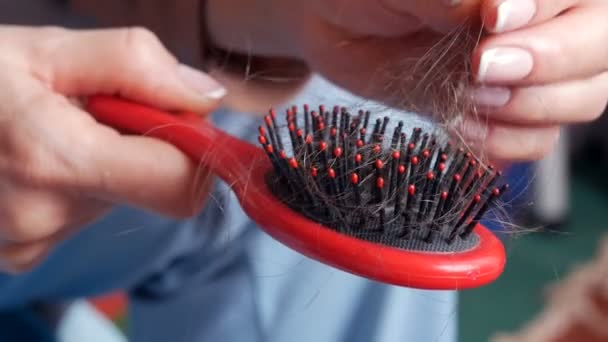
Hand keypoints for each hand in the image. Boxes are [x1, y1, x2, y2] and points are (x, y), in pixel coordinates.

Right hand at [0, 25, 225, 272]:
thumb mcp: (49, 50)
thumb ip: (136, 66)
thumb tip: (207, 98)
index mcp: (55, 162)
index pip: (178, 186)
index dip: (196, 152)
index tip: (182, 120)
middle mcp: (43, 217)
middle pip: (154, 192)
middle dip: (146, 149)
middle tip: (98, 112)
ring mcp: (29, 241)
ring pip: (119, 201)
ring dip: (107, 163)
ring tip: (56, 133)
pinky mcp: (22, 252)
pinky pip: (84, 217)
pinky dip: (79, 185)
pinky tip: (41, 160)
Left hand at [465, 0, 607, 160]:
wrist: (348, 37)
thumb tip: (483, 4)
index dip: (544, 8)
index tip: (494, 19)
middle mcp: (544, 22)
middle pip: (599, 46)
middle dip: (547, 61)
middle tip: (482, 67)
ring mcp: (531, 71)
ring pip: (584, 97)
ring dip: (526, 106)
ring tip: (469, 95)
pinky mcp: (506, 111)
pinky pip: (540, 140)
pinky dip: (505, 142)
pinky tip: (463, 126)